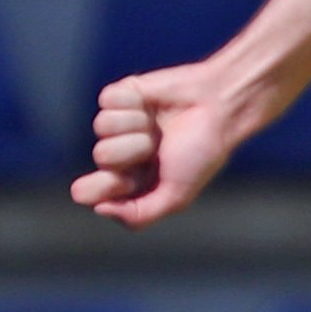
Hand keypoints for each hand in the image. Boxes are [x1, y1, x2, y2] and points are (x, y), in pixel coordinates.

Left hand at [74, 62, 267, 229]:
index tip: (129, 180)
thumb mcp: (177, 195)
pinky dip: (133, 106)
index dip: (106, 186)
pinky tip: (151, 106)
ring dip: (138, 128)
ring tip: (159, 127)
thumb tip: (100, 208)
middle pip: (100, 156)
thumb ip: (140, 215)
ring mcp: (119, 125)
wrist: (219, 107)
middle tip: (152, 151)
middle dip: (129, 153)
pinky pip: (107, 102)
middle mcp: (120, 154)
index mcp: (130, 182)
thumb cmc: (202, 153)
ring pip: (102, 127)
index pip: (90, 192)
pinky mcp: (120, 96)